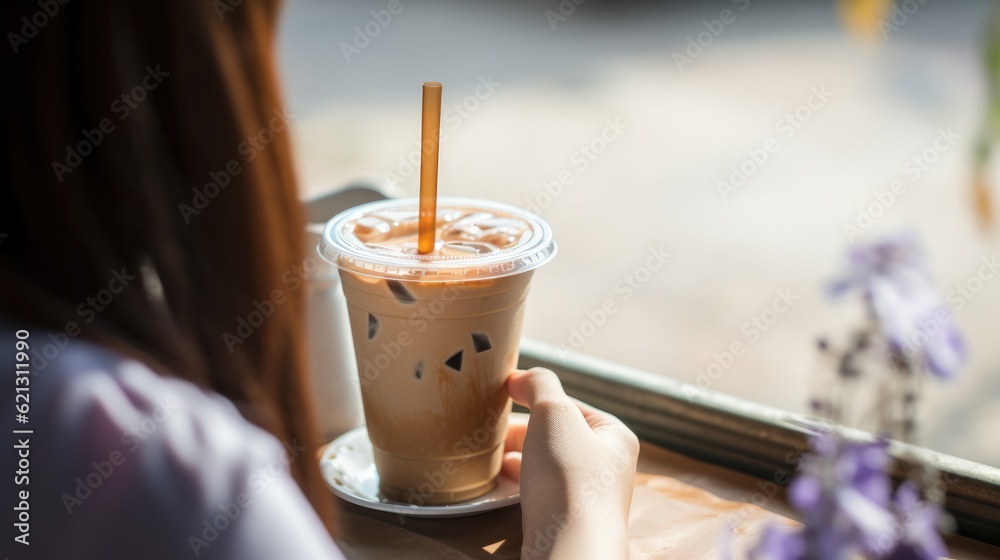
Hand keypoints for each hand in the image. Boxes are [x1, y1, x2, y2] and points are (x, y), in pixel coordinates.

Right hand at [503, 368, 638, 559]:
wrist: (569, 545)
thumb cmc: (569, 476)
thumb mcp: (554, 412)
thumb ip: (539, 384)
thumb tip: (522, 378)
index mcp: (614, 435)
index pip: (568, 404)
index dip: (534, 397)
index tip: (503, 395)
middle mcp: (606, 466)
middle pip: (555, 434)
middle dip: (521, 430)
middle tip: (489, 429)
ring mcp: (587, 496)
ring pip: (544, 464)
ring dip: (516, 456)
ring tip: (490, 454)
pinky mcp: (566, 520)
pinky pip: (538, 491)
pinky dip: (517, 483)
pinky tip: (498, 482)